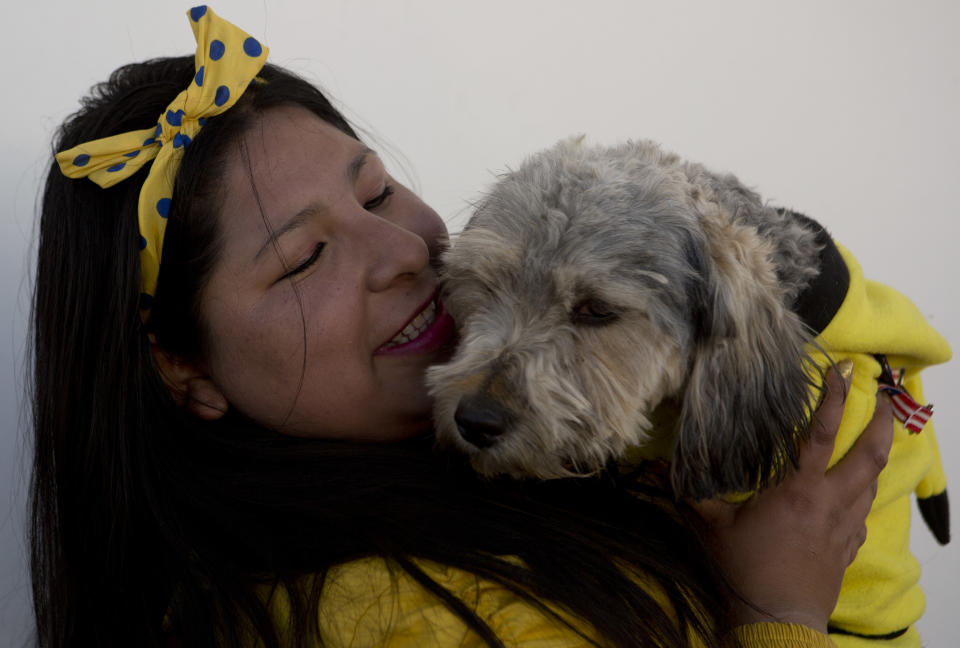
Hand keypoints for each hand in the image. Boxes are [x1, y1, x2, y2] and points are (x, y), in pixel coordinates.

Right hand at [692, 363, 893, 631]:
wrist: (777, 619)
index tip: (842, 371)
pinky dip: (864, 494)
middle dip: (880, 421)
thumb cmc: (745, 570)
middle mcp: (830, 501)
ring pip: (873, 481)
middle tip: (883, 396)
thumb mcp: (711, 527)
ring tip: (873, 436)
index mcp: (799, 489)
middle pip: (869, 454)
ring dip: (876, 454)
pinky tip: (854, 493)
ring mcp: (845, 525)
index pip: (822, 432)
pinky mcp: (848, 547)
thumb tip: (659, 468)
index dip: (832, 398)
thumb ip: (690, 493)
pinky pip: (864, 513)